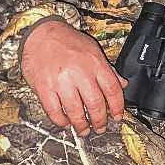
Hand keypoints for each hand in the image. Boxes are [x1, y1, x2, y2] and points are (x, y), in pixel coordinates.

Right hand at [21, 18, 127, 135]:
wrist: (41, 34)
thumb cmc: (68, 42)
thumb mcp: (93, 51)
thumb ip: (108, 70)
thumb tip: (122, 84)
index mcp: (95, 63)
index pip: (112, 90)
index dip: (117, 107)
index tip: (117, 117)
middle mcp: (80, 73)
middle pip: (95, 104)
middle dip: (100, 120)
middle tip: (100, 128)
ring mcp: (61, 81)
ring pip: (76, 111)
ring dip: (81, 124)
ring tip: (84, 130)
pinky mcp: (44, 87)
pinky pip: (54, 111)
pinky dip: (61, 121)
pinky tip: (65, 123)